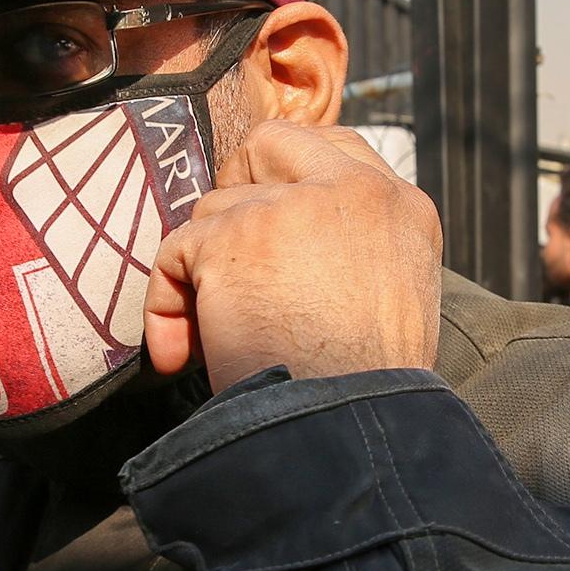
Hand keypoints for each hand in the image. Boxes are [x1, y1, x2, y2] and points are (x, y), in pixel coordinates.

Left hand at [143, 122, 441, 393]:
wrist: (352, 427)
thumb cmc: (371, 389)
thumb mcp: (397, 299)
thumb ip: (357, 252)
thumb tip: (293, 250)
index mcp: (402, 206)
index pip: (336, 149)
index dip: (290, 177)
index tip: (273, 222)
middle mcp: (353, 189)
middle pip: (270, 143)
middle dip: (238, 191)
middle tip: (233, 258)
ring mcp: (291, 207)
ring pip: (214, 209)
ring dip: (204, 272)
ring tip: (219, 333)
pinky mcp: (236, 237)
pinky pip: (173, 255)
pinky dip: (167, 306)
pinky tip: (185, 355)